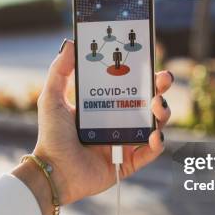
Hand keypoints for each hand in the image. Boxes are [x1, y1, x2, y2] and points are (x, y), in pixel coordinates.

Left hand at [15, 39, 171, 214]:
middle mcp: (119, 122)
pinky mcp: (129, 163)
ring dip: (162, 113)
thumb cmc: (51, 136)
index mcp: (106, 105)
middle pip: (149, 102)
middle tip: (163, 79)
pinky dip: (157, 143)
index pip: (131, 86)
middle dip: (160, 89)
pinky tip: (154, 135)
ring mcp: (126, 142)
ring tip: (156, 106)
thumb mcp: (52, 98)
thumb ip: (59, 71)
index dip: (144, 74)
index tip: (149, 60)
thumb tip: (71, 43)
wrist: (52, 171)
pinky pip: (151, 152)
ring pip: (156, 125)